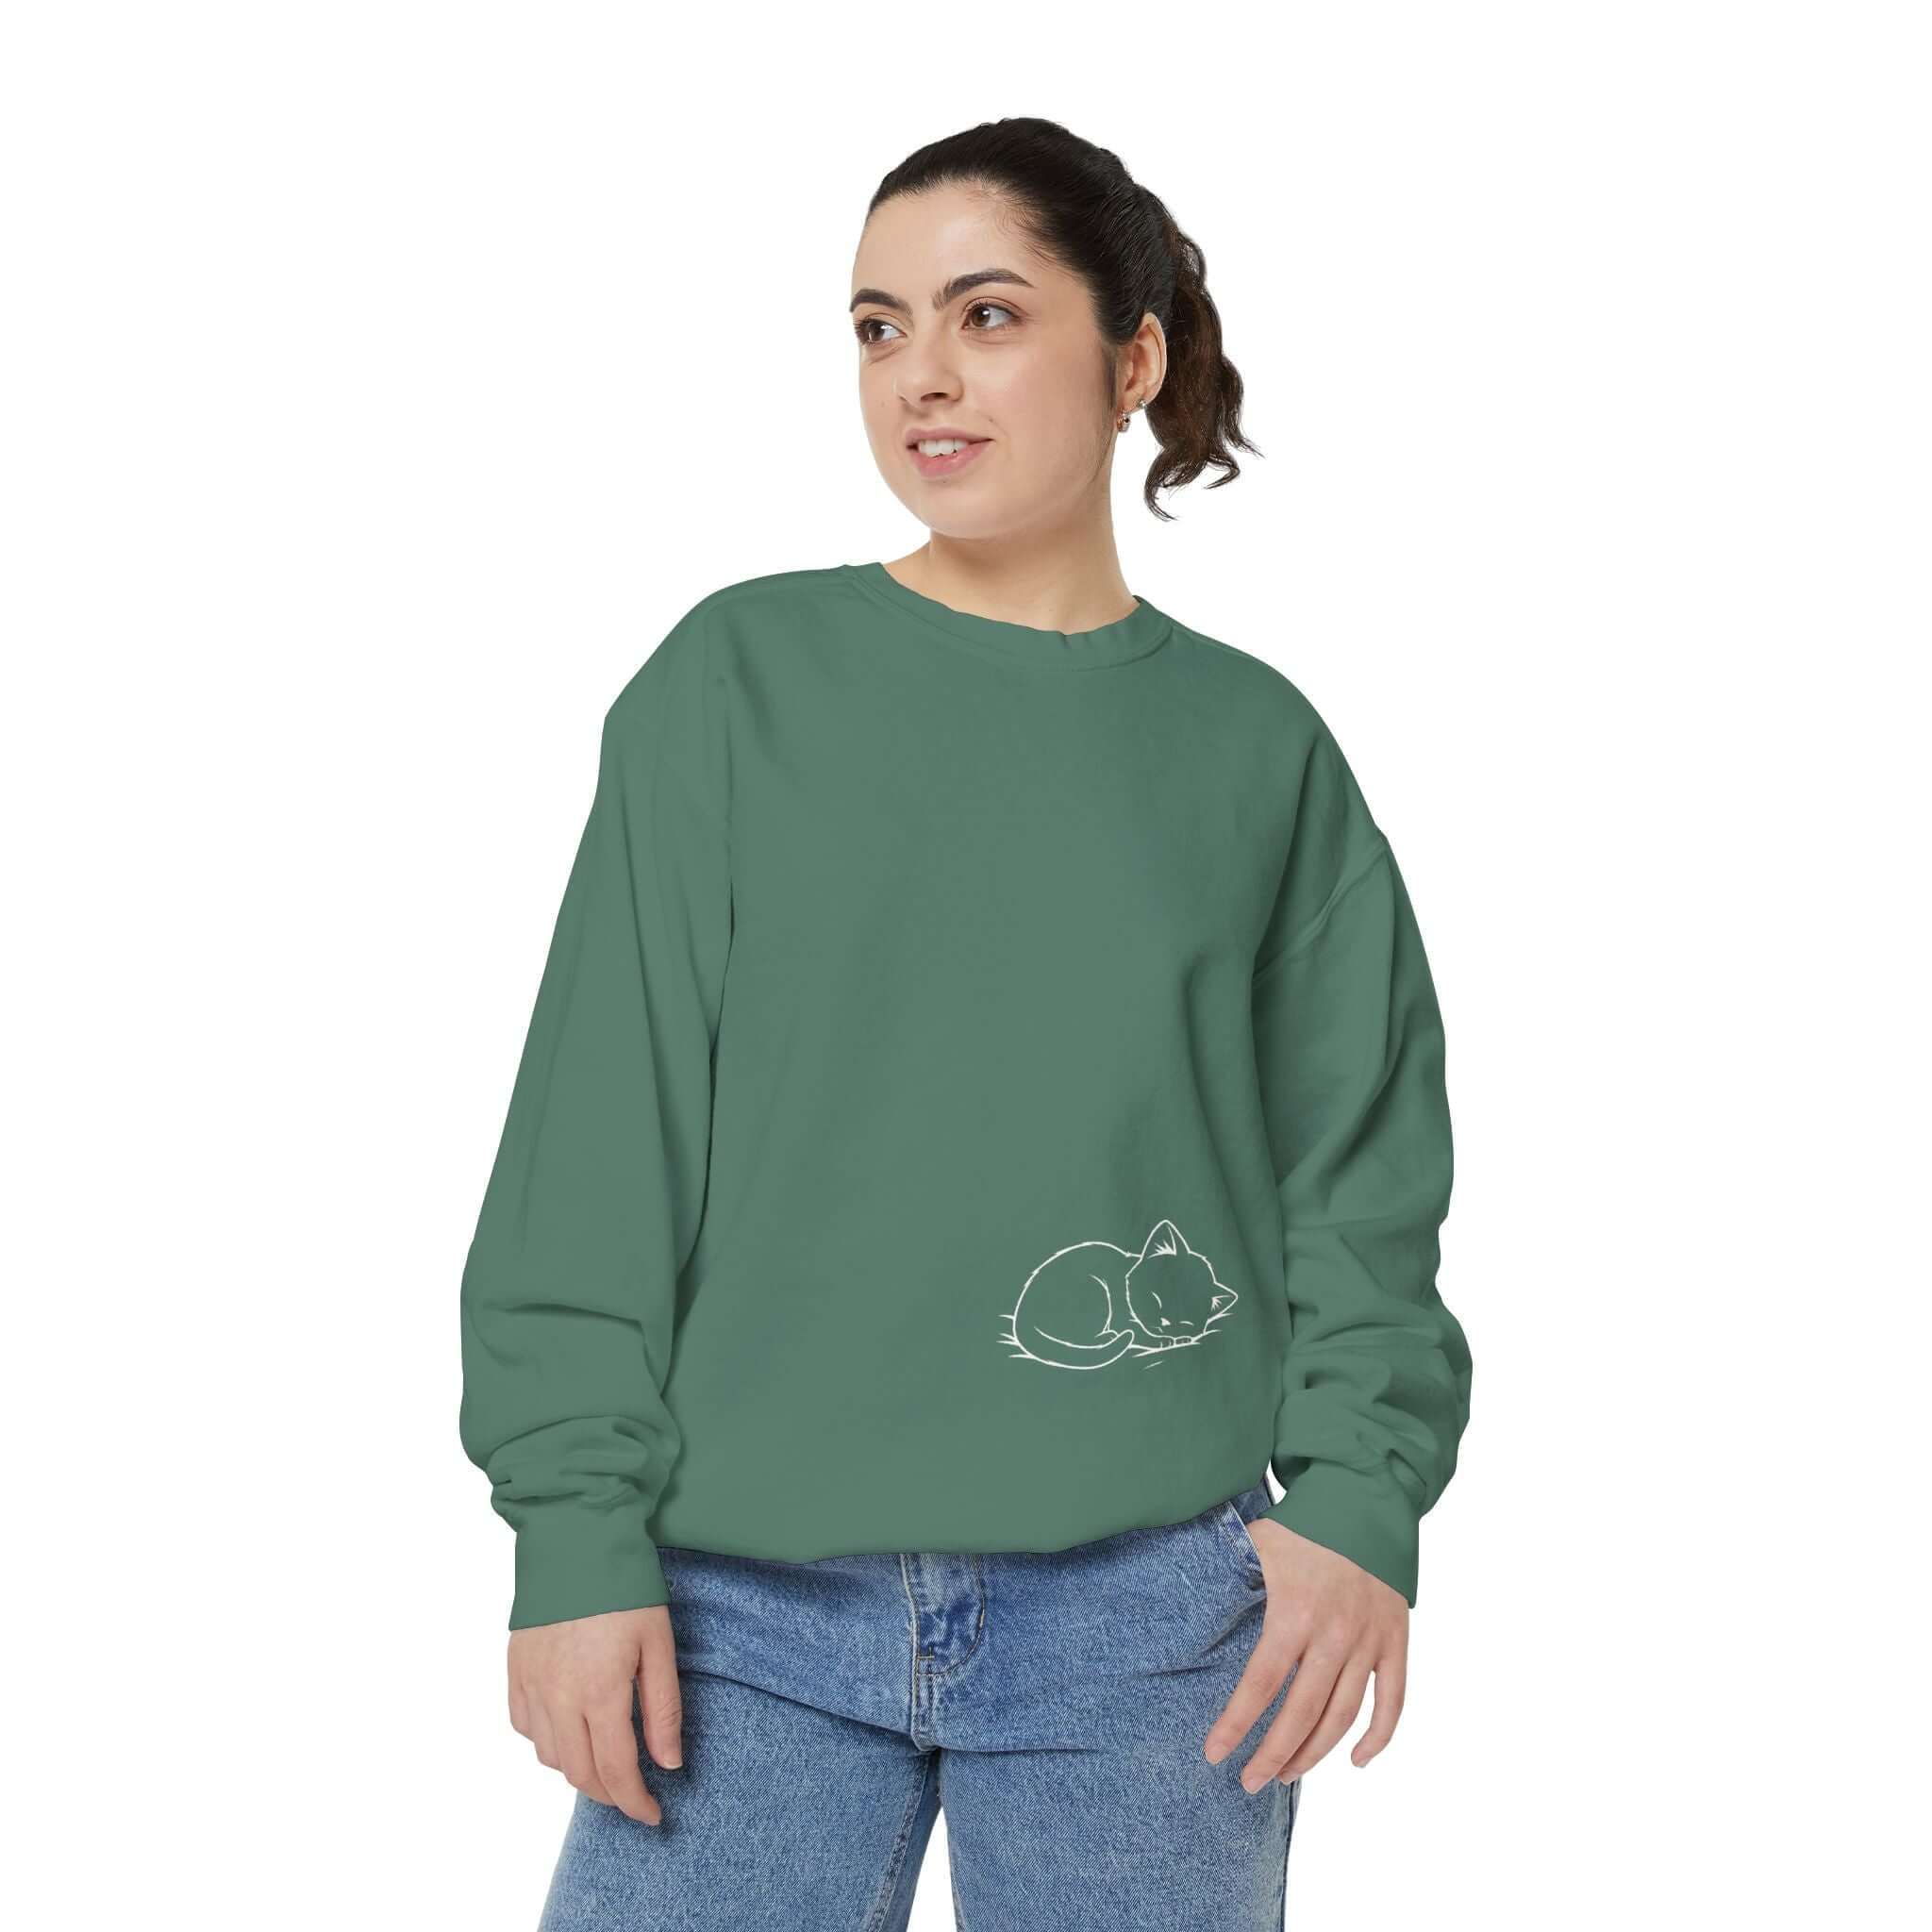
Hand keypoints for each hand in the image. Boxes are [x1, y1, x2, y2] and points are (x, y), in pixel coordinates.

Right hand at [507, 1606, 681, 1825]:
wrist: (575, 1539)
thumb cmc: (624, 1586)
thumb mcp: (658, 1644)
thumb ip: (663, 1708)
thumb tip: (668, 1763)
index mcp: (599, 1692)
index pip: (615, 1771)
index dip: (635, 1802)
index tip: (653, 1815)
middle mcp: (558, 1698)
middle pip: (579, 1773)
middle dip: (609, 1794)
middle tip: (633, 1795)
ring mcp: (531, 1684)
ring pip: (549, 1756)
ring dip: (578, 1770)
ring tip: (605, 1760)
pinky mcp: (515, 1669)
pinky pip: (525, 1726)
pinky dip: (547, 1741)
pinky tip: (568, 1730)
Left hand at [1202, 1518, 1407, 1787]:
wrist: (1364, 1501)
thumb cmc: (1302, 1525)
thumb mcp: (1255, 1543)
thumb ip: (1225, 1574)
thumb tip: (1171, 1591)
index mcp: (1293, 1612)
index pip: (1261, 1684)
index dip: (1237, 1724)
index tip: (1214, 1753)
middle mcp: (1334, 1634)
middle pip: (1301, 1713)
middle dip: (1272, 1754)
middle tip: (1249, 1782)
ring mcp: (1368, 1641)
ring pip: (1343, 1716)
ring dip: (1315, 1753)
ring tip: (1287, 1774)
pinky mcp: (1395, 1641)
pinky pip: (1392, 1701)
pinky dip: (1378, 1737)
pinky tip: (1355, 1761)